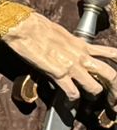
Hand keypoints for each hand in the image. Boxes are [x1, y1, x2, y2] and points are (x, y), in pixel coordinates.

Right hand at [0, 9, 116, 105]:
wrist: (23, 26)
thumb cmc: (36, 26)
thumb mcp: (61, 33)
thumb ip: (70, 44)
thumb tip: (70, 49)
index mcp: (83, 45)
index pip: (111, 56)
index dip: (116, 69)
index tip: (115, 80)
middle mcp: (82, 56)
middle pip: (111, 75)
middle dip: (115, 90)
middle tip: (113, 99)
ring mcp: (72, 65)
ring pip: (95, 86)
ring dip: (95, 96)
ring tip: (93, 101)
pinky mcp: (58, 73)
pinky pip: (72, 92)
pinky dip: (73, 100)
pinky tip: (70, 103)